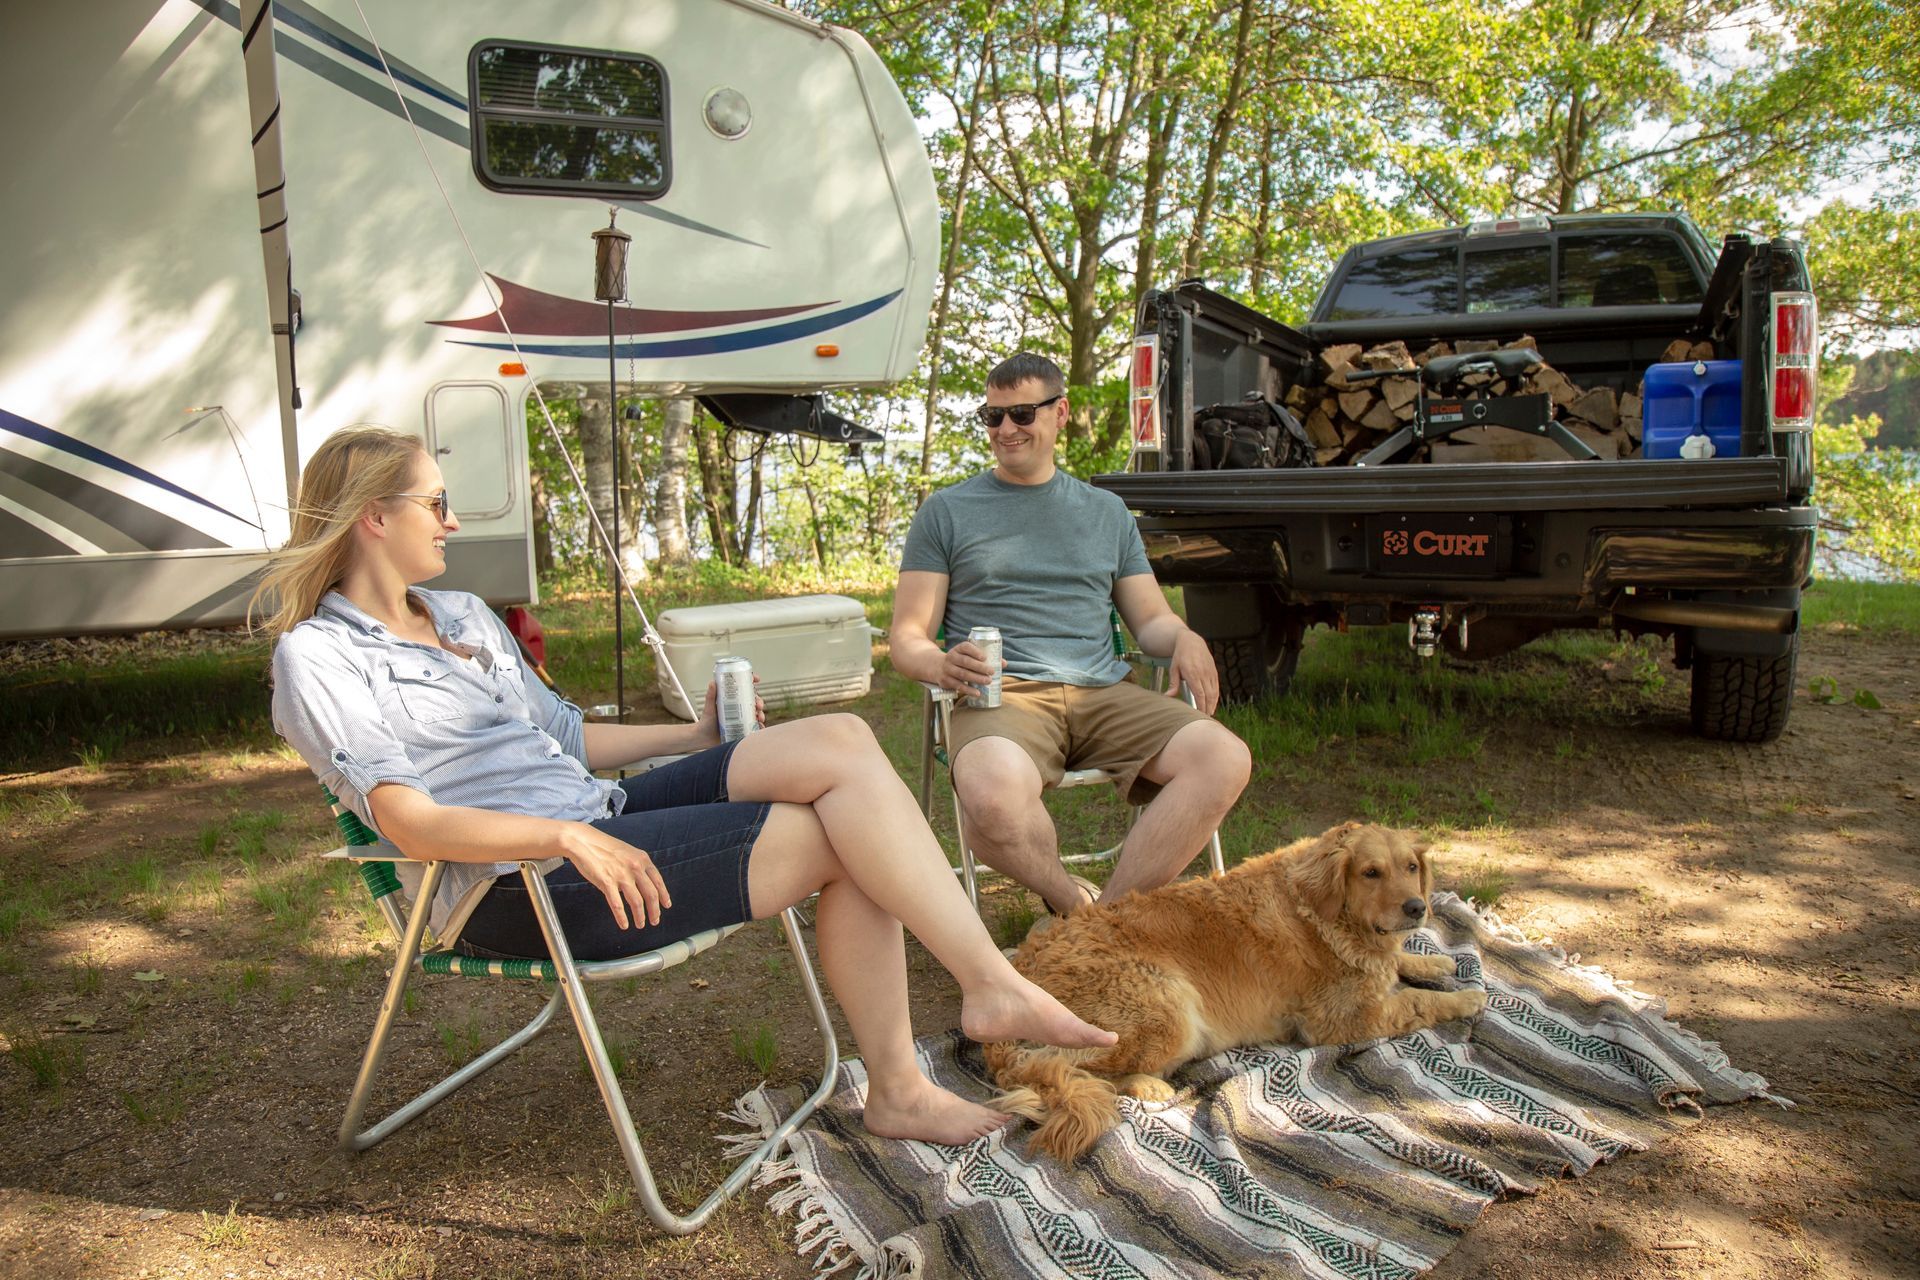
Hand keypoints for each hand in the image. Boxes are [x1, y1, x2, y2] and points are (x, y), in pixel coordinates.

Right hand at [554, 822, 670, 929]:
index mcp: (642, 859)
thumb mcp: (628, 852)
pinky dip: (622, 918)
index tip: (666, 906)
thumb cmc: (604, 847)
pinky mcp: (606, 882)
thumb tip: (644, 884)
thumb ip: (638, 866)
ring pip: (637, 902)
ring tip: (640, 924)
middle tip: (655, 920)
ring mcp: (621, 875)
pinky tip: (624, 924)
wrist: (584, 841)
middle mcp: (635, 867)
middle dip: (655, 911)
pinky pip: (617, 905)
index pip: (658, 881)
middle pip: (651, 894)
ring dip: (640, 916)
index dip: (664, 896)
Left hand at [697, 676, 766, 744]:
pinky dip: (759, 726)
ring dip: (761, 714)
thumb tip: (712, 682)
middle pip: (753, 700)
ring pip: (756, 713)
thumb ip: (710, 696)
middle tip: (758, 706)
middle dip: (759, 701)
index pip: (743, 688)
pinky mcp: (743, 729)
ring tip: (759, 718)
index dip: (751, 681)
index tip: (756, 679)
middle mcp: (738, 707)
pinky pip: (754, 726)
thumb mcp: (709, 708)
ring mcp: (741, 718)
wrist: (704, 740)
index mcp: (732, 699)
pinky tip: (760, 727)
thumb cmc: (705, 722)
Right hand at [939, 640, 1000, 699]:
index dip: (975, 652)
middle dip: (979, 667)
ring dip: (976, 678)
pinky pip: (958, 686)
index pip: (965, 647)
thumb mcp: (967, 655)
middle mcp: (951, 657)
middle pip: (965, 662)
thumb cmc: (959, 660)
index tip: (985, 657)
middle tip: (992, 672)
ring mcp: (947, 669)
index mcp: (958, 649)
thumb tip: (1004, 663)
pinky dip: (968, 690)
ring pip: (962, 674)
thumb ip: (984, 658)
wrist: (936, 666)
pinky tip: (977, 692)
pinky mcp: (945, 680)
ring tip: (988, 681)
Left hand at [1165, 629, 1219, 714]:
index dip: (1201, 705)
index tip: (1199, 714)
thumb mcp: (1174, 668)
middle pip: (1208, 695)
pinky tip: (1212, 704)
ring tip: (1209, 714)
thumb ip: (1173, 684)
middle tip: (1204, 719)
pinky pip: (1216, 687)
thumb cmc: (1180, 656)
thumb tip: (1168, 697)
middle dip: (1207, 708)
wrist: (1192, 641)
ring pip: (1214, 692)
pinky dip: (1215, 697)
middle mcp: (1203, 673)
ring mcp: (1210, 672)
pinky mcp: (1214, 672)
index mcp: (1193, 673)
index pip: (1199, 693)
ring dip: (1212, 704)